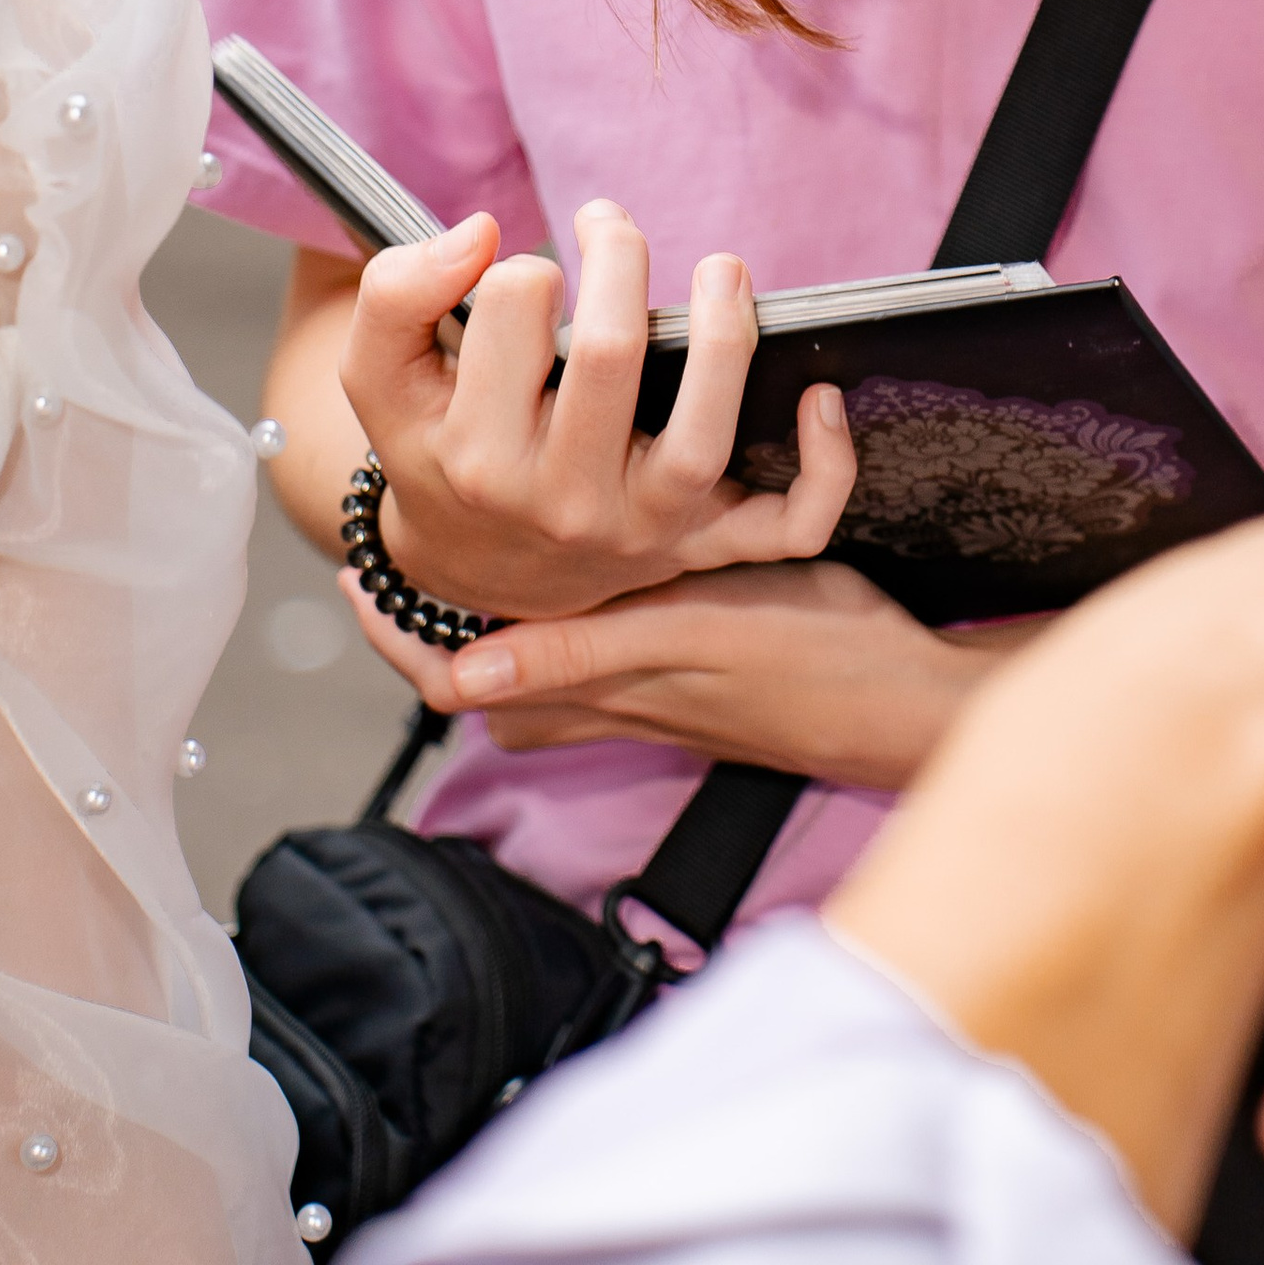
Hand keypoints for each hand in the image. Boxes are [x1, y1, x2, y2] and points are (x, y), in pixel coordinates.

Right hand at [338, 201, 855, 618]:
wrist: (476, 567)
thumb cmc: (438, 443)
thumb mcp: (380, 376)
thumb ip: (395, 294)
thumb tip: (478, 232)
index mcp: (476, 453)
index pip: (514, 313)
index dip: (526, 269)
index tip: (533, 278)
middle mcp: (560, 502)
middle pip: (610, 359)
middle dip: (620, 262)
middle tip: (611, 227)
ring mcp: (642, 532)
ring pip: (702, 439)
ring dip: (725, 338)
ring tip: (721, 269)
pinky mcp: (705, 545)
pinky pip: (787, 527)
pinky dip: (824, 469)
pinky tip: (820, 393)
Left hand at [346, 556, 992, 794]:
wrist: (907, 706)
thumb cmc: (814, 666)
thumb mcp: (687, 643)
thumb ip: (578, 657)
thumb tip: (462, 683)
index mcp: (597, 682)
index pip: (462, 682)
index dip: (401, 641)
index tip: (356, 582)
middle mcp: (614, 694)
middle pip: (491, 682)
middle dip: (437, 632)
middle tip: (396, 564)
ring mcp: (656, 693)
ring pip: (546, 671)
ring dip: (504, 629)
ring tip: (468, 558)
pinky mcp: (698, 679)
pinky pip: (609, 664)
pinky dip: (578, 633)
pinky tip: (589, 569)